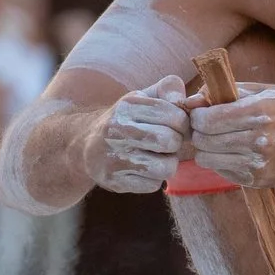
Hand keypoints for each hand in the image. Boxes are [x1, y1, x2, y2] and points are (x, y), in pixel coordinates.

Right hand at [82, 76, 188, 192]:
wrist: (87, 145)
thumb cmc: (125, 120)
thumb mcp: (142, 98)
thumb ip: (168, 89)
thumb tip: (188, 100)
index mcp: (127, 106)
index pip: (175, 116)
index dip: (183, 123)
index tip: (174, 125)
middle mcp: (117, 130)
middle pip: (170, 141)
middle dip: (175, 143)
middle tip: (167, 142)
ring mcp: (114, 157)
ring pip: (165, 167)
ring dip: (167, 163)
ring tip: (157, 156)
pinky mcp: (114, 181)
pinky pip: (153, 185)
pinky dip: (153, 178)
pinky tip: (143, 169)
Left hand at [188, 83, 274, 188]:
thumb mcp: (257, 90)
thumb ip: (221, 93)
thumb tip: (189, 102)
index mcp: (257, 114)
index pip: (208, 121)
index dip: (197, 117)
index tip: (200, 114)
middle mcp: (259, 141)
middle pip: (204, 142)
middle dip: (198, 133)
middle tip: (205, 128)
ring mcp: (259, 164)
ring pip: (208, 161)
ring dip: (207, 150)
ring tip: (218, 140)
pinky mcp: (260, 180)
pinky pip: (223, 173)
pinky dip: (221, 162)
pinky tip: (234, 152)